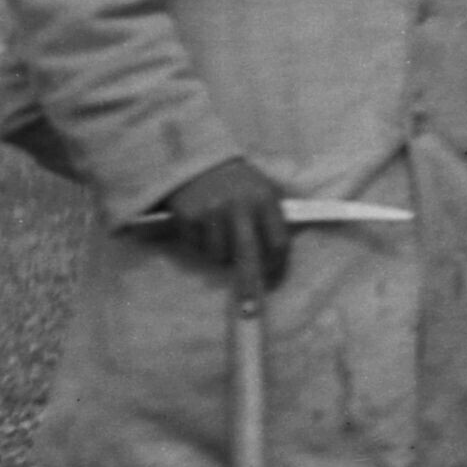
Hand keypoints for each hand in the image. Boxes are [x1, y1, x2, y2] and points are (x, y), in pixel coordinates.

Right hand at [158, 156, 292, 297]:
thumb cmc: (237, 181)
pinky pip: (197, 247)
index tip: (273, 280)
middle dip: (250, 284)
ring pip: (219, 256)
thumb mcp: (262, 190)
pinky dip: (199, 244)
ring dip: (220, 255)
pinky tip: (201, 227)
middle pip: (249, 255)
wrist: (198, 159)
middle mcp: (239, 205)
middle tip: (250, 307)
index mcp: (264, 198)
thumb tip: (278, 258)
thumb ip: (272, 218)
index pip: (278, 242)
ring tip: (219, 235)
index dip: (277, 266)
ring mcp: (212, 211)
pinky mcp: (188, 215)